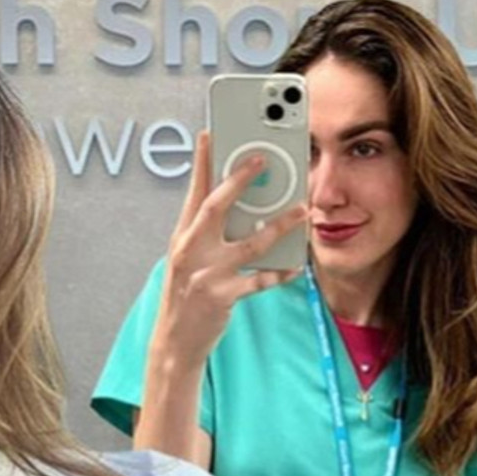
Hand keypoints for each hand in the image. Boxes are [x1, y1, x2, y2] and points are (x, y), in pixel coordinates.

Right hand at [153, 131, 306, 367]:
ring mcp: (206, 274)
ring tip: (301, 211)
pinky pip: (259, 279)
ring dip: (279, 225)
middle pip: (216, 207)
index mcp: (182, 237)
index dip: (201, 162)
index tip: (210, 134)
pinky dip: (280, 272)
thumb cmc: (186, 295)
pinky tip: (296, 265)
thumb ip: (208, 233)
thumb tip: (239, 207)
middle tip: (262, 159)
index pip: (192, 193)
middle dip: (239, 180)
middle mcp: (190, 251)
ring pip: (250, 243)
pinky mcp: (222, 296)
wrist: (175, 341)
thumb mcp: (188, 259)